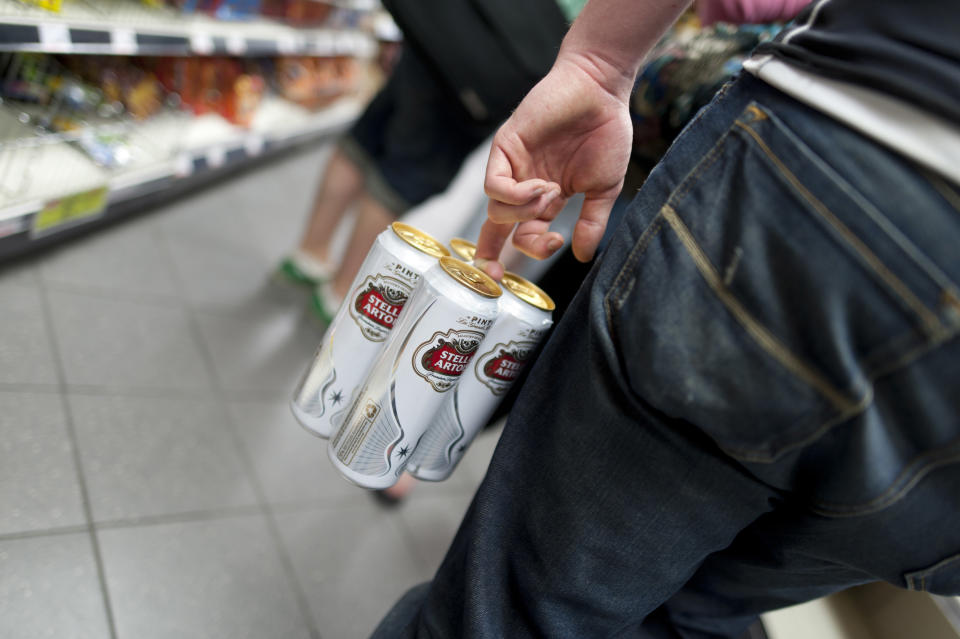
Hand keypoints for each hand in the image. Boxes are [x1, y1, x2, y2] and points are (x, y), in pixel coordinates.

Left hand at [477, 53, 633, 279]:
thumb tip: (581, 257)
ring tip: (552, 193)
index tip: (556, 242)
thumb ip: (592, 222)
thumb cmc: (606, 132)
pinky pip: (494, 186)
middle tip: (497, 272)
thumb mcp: (604, 188)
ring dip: (523, 214)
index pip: (523, 236)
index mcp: (546, 199)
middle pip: (497, 229)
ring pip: (496, 210)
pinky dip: (515, 196)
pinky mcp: (505, 148)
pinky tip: (541, 186)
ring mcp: (513, 167)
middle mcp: (525, 186)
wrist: (601, 90)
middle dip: (490, 255)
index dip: (531, 251)